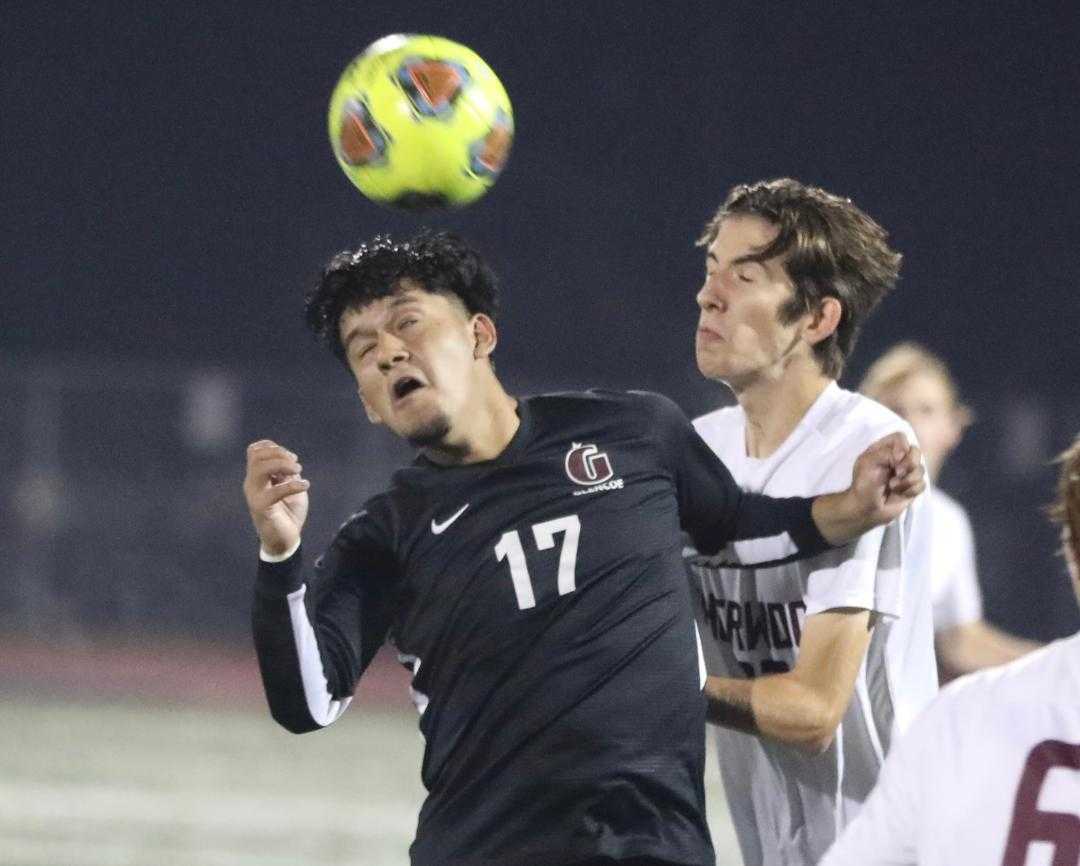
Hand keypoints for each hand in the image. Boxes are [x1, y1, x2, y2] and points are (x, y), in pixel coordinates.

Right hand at [243, 439, 309, 556]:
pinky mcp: (260, 508)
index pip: (254, 451)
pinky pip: (273, 491)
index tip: (292, 457)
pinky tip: (305, 485)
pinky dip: (291, 485)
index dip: (273, 447)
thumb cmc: (288, 512)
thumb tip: (289, 459)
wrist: (285, 540)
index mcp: (258, 477)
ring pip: (259, 468)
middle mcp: (252, 483)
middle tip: (296, 464)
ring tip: (298, 471)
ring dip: (282, 465)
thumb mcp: (291, 485)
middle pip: (255, 455)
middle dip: (279, 453)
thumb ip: (287, 472)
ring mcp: (254, 495)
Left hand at [850, 432, 925, 525]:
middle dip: (908, 464)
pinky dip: (910, 490)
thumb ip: (886, 453)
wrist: (866, 509)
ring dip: (907, 480)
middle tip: (897, 473)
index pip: (901, 437)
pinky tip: (898, 494)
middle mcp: (897, 459)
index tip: (895, 459)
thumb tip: (904, 454)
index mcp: (884, 450)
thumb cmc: (863, 485)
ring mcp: (906, 473)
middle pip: (915, 451)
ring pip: (921, 469)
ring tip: (892, 486)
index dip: (902, 447)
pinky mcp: (912, 487)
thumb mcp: (868, 463)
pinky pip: (922, 484)